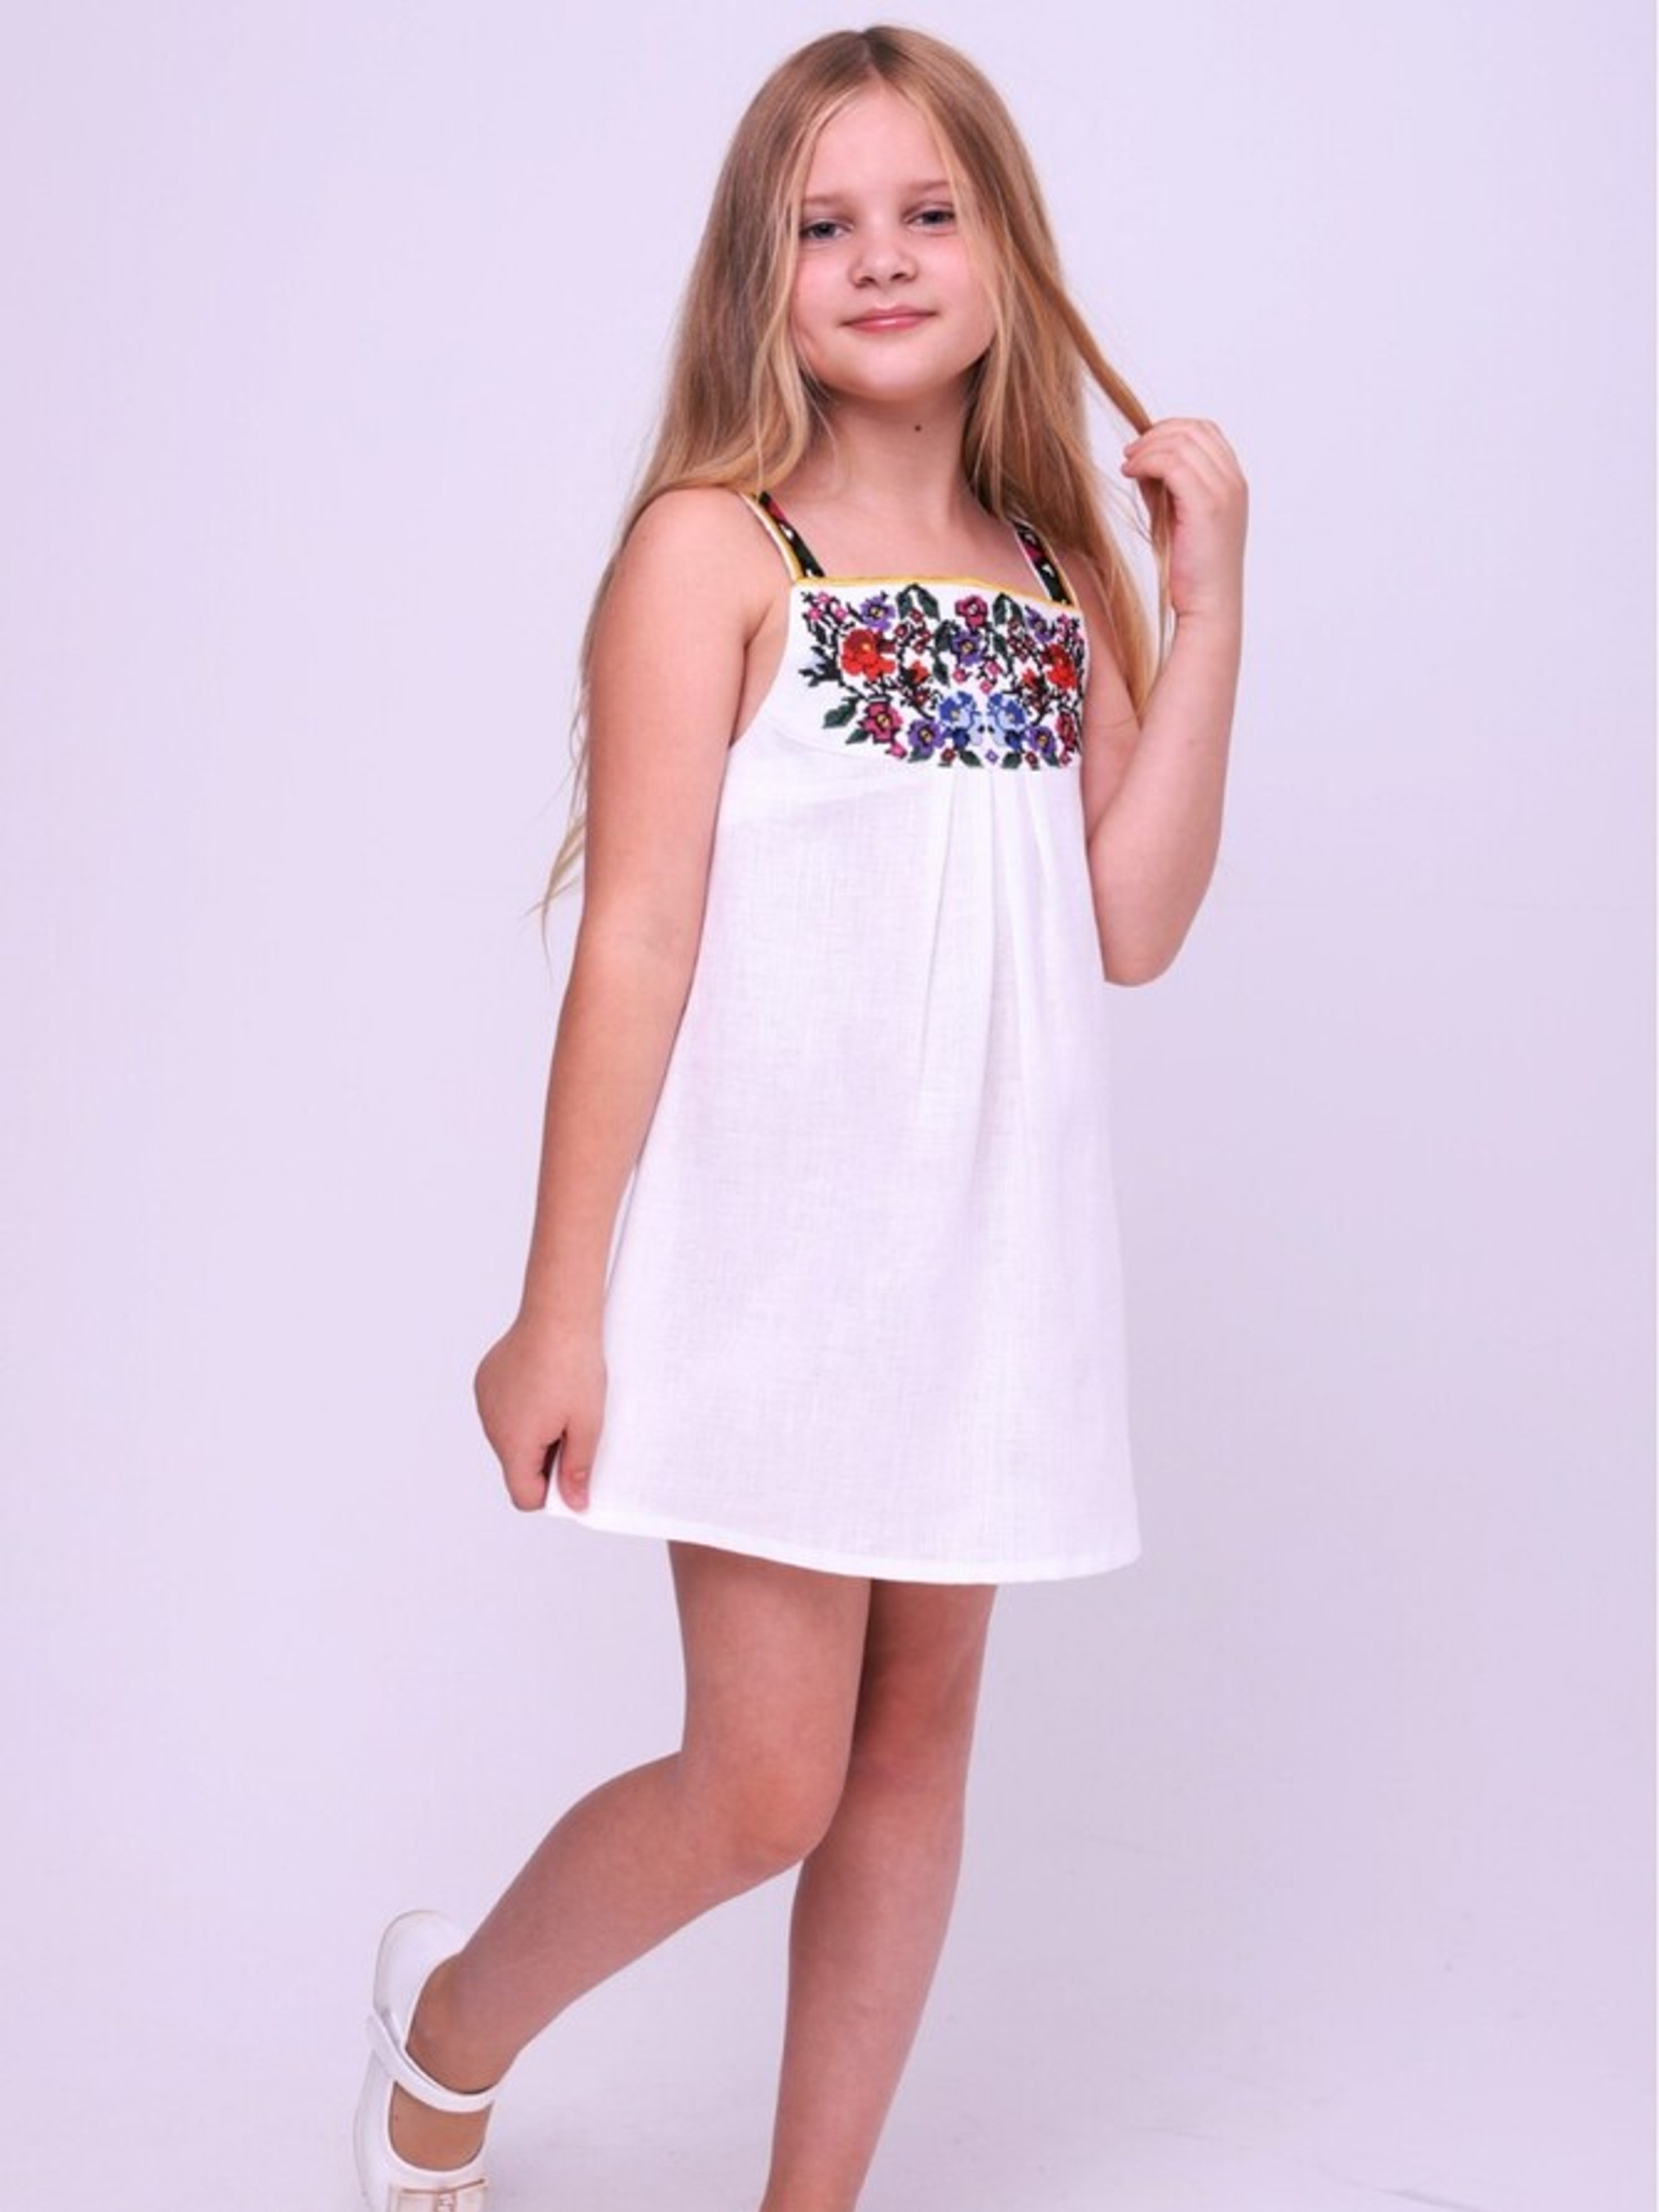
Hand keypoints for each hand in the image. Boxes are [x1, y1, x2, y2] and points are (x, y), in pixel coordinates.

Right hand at [473, 1314, 606, 1513]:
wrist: (558, 1313)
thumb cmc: (574, 1366)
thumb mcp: (587, 1424)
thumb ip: (578, 1469)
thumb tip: (575, 1503)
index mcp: (513, 1442)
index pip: (524, 1496)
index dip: (552, 1492)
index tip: (573, 1469)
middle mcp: (491, 1425)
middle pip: (517, 1465)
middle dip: (545, 1457)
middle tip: (574, 1427)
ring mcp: (486, 1401)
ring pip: (510, 1436)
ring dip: (534, 1431)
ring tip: (560, 1401)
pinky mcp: (486, 1380)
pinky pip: (504, 1409)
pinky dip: (523, 1407)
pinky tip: (544, 1384)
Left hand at [1120, 417, 1247, 623]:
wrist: (1208, 606)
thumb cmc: (1191, 569)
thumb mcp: (1176, 518)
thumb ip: (1165, 487)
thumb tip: (1142, 461)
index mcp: (1233, 482)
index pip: (1206, 431)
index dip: (1172, 430)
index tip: (1144, 447)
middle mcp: (1233, 481)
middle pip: (1194, 429)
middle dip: (1156, 434)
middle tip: (1130, 452)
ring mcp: (1224, 491)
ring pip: (1181, 441)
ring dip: (1148, 447)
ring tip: (1128, 465)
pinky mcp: (1206, 505)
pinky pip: (1172, 463)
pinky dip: (1146, 461)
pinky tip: (1130, 474)